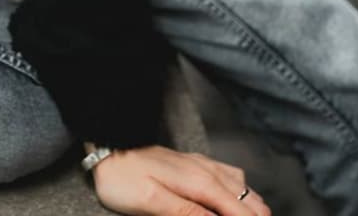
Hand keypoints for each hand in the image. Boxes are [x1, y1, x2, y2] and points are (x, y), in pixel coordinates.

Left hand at [89, 144, 270, 215]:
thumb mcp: (151, 202)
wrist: (106, 148)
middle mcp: (208, 171)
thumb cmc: (123, 179)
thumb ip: (189, 214)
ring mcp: (203, 165)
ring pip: (244, 189)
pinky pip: (231, 178)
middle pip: (251, 202)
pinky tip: (235, 204)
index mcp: (201, 183)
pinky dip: (241, 196)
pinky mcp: (195, 164)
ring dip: (252, 210)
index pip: (243, 213)